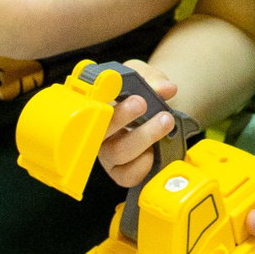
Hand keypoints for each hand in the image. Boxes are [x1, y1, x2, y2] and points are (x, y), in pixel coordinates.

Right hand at [97, 61, 181, 189]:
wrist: (156, 114)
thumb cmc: (141, 94)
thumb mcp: (145, 78)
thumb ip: (153, 79)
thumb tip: (166, 88)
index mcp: (96, 107)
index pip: (88, 104)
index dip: (98, 99)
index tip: (119, 92)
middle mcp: (98, 132)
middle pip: (100, 129)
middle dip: (122, 117)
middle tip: (142, 103)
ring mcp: (108, 155)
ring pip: (117, 152)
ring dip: (144, 136)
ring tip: (165, 121)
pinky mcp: (120, 173)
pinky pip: (127, 175)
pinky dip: (144, 163)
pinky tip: (154, 149)